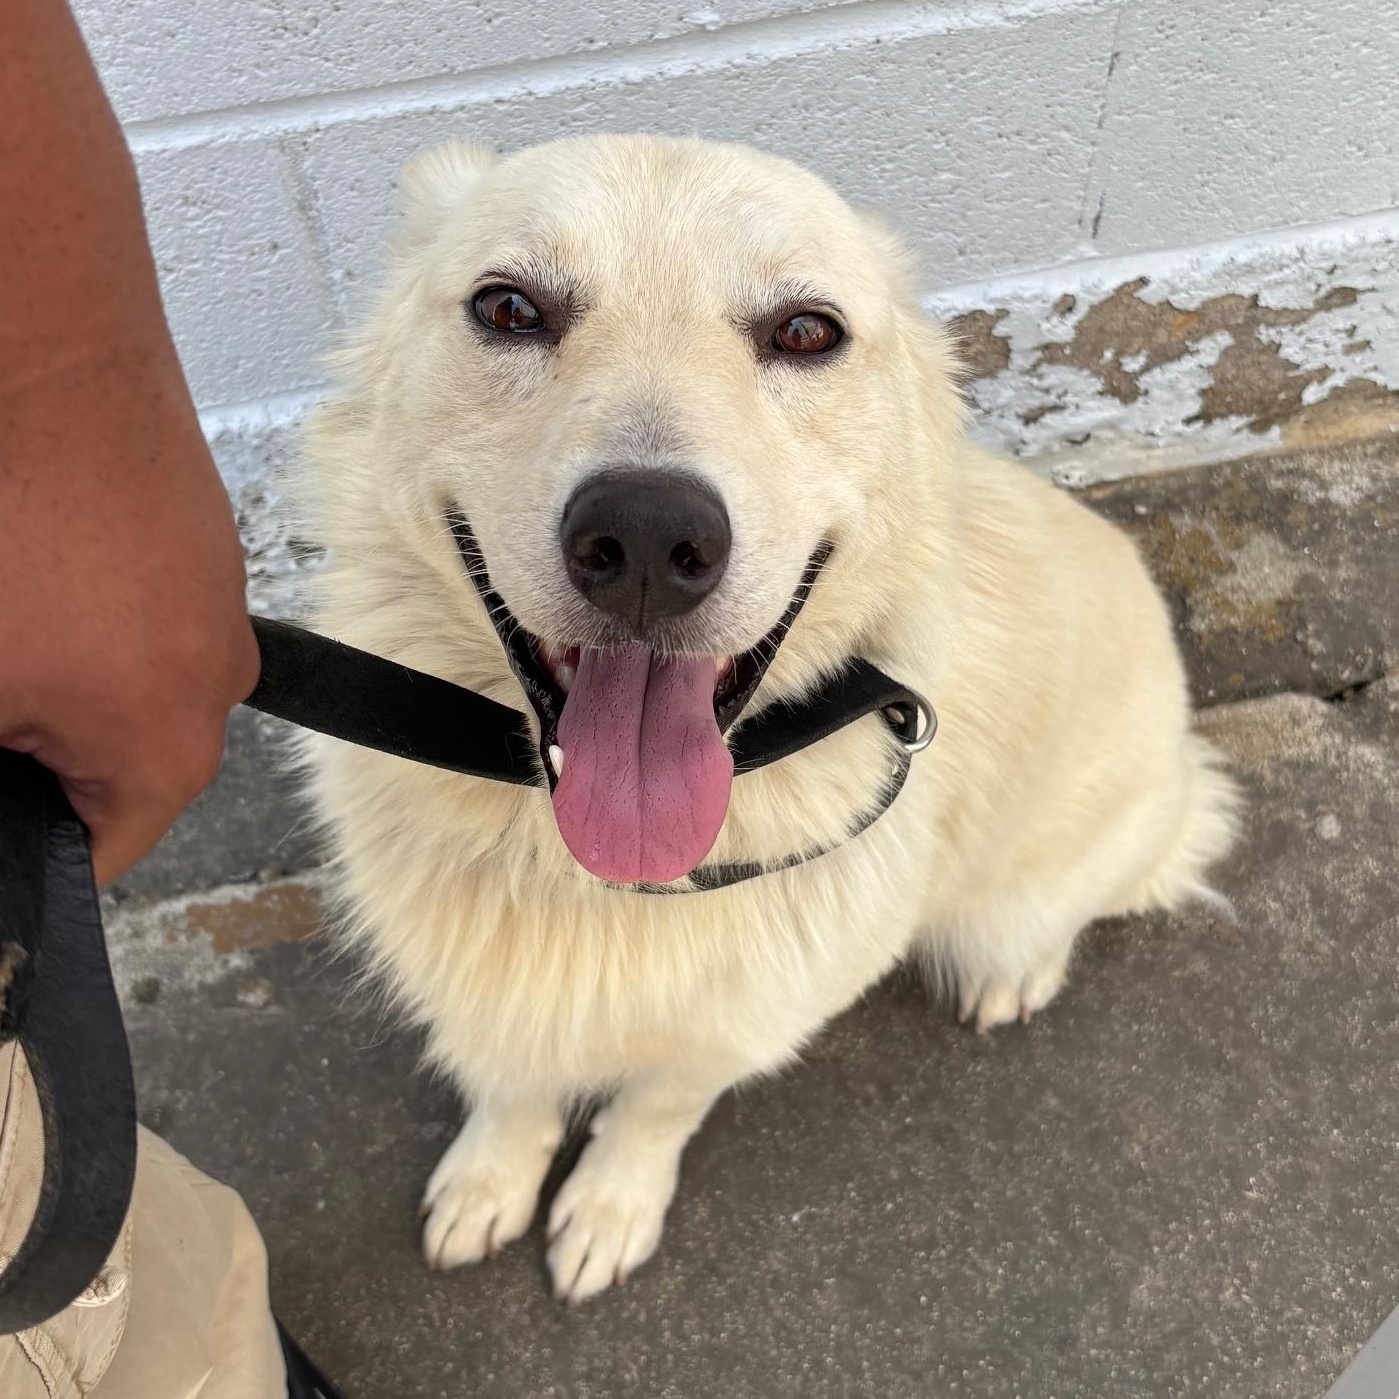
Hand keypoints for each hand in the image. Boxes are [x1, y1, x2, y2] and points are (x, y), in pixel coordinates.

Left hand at [0, 0, 259, 883]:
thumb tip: (15, 764)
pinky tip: (21, 560)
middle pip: (109, 767)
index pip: (89, 858)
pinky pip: (133, 611)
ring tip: (1, 613)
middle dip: (31, 747)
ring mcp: (213, 607)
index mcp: (167, 749)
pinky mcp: (197, 544)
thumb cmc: (8, 521)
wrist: (49, 354)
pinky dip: (73, 608)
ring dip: (48, 671)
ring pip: (119, 682)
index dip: (18, 853)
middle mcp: (215, 685)